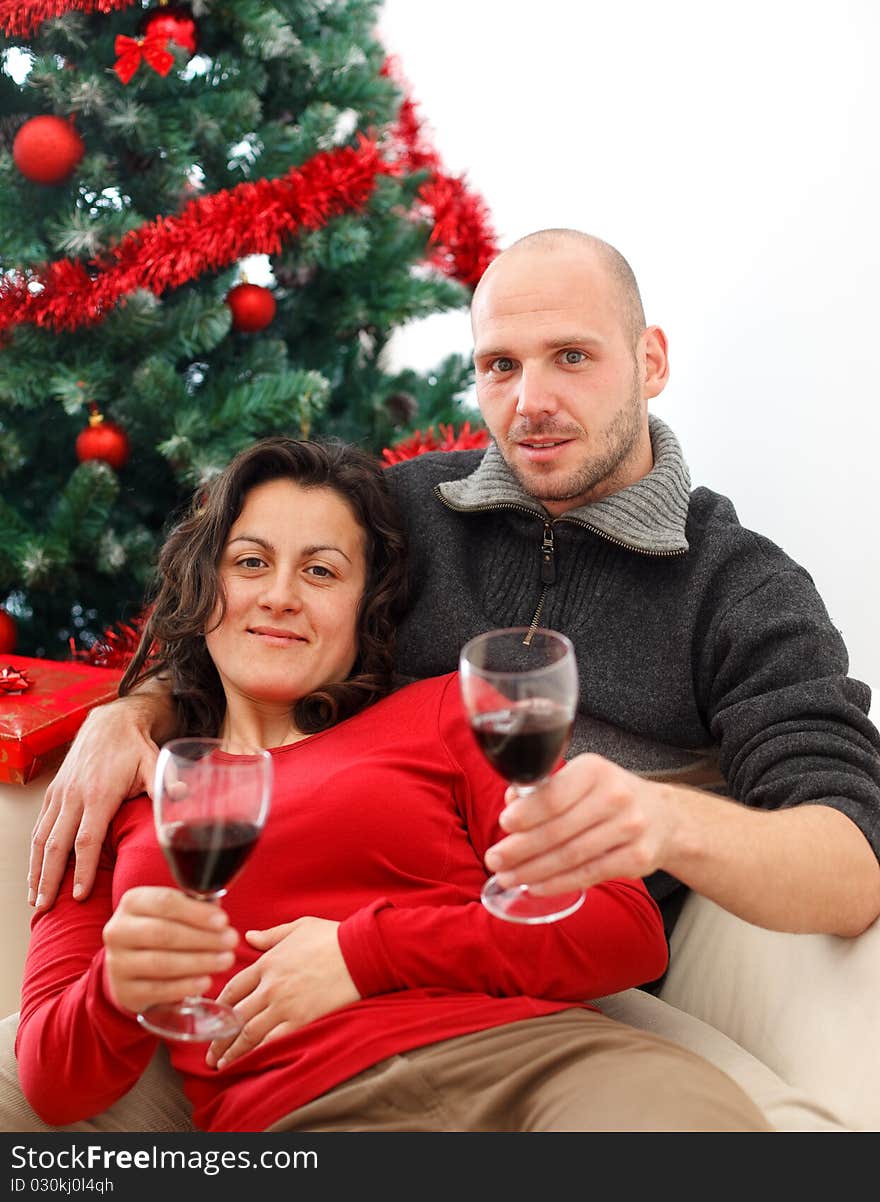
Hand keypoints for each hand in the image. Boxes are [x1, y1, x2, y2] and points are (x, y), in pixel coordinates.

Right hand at [29, 699, 162, 910]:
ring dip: (37, 871)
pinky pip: (39, 827)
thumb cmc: (133, 747)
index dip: (81, 869)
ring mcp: (61, 795)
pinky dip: (34, 854)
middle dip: (50, 880)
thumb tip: (183, 798)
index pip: (86, 840)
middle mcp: (74, 797)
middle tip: (47, 909)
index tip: (80, 895)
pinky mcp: (54, 793)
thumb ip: (164, 785)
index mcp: (99, 794)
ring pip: (42, 839)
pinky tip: (35, 873)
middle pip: (56, 845)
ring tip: (37, 900)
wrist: (108, 722)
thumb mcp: (153, 763)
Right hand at [102, 886, 238, 1015]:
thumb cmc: (163, 929)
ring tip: (226, 960)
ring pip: (161, 963)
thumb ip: (195, 907)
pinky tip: (205, 981)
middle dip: (203, 938)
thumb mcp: (174, 912)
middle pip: (164, 933)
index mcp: (132, 902)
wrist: (133, 965)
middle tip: (231, 941)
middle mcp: (118, 931)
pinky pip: (157, 990)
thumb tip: (219, 913)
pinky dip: (185, 986)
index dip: (196, 912)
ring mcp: (117, 963)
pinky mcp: (124, 991)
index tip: (223, 921)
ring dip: (199, 962)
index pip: (165, 902)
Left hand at [205, 917, 359, 1069]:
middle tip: (209, 1053)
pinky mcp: (300, 1020)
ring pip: (247, 1033)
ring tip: (221, 1064)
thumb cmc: (333, 937)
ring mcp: (283, 1005)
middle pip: (235, 1015)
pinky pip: (271, 1042)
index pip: (233, 987)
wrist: (360, 951)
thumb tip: (248, 936)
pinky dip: (255, 1055)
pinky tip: (247, 1065)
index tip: (211, 1018)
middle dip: (218, 1037)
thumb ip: (271, 935)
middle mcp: (270, 985)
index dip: (219, 1005)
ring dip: (231, 1051)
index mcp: (267, 962)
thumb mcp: (299, 927)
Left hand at [484, 753, 678, 895]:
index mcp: (594, 770)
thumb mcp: (582, 778)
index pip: (553, 796)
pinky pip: (589, 874)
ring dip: (533, 870)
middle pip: (558, 830)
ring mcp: (629, 829)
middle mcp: (615, 796)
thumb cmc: (610, 795)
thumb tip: (511, 803)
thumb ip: (546, 789)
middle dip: (520, 849)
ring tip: (508, 877)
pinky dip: (558, 883)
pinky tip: (536, 886)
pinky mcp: (637, 858)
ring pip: (571, 856)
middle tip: (495, 860)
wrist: (665, 816)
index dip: (526, 814)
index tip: (504, 825)